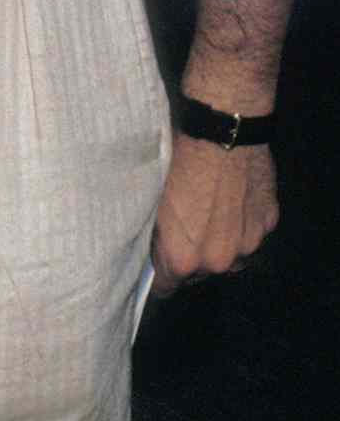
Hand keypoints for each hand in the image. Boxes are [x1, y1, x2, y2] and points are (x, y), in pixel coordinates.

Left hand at [151, 133, 277, 295]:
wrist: (219, 133)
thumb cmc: (175, 161)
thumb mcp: (151, 199)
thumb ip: (156, 234)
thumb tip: (153, 246)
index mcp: (182, 258)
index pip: (166, 287)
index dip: (160, 276)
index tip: (157, 265)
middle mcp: (218, 260)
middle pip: (201, 271)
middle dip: (193, 256)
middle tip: (186, 229)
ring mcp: (248, 244)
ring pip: (232, 255)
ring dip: (222, 242)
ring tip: (213, 213)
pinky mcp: (269, 222)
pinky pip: (253, 231)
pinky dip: (244, 221)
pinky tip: (234, 198)